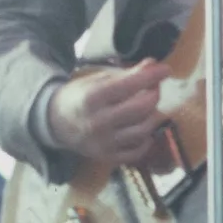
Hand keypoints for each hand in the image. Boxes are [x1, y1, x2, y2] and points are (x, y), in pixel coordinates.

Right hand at [47, 58, 170, 164]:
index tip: (165, 69)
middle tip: (155, 87)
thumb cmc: (81, 96)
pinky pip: (136, 152)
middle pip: (141, 108)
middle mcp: (98, 122)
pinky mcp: (107, 158)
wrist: (57, 123)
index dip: (152, 76)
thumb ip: (127, 74)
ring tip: (150, 106)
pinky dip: (146, 140)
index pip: (130, 85)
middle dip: (154, 94)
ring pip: (142, 130)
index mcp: (93, 98)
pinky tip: (144, 128)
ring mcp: (103, 143)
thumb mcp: (99, 80)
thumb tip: (153, 64)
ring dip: (153, 115)